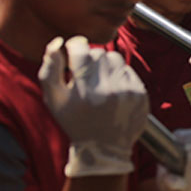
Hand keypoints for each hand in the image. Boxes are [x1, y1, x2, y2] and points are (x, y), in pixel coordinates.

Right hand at [38, 37, 148, 177]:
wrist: (104, 148)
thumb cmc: (76, 122)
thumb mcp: (54, 99)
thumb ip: (50, 69)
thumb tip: (57, 42)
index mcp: (84, 89)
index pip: (81, 49)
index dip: (75, 46)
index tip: (74, 51)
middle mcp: (108, 88)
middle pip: (99, 52)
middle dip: (90, 58)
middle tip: (86, 72)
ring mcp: (127, 91)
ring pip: (116, 58)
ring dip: (106, 64)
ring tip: (99, 80)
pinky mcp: (141, 94)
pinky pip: (129, 70)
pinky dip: (120, 75)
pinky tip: (113, 89)